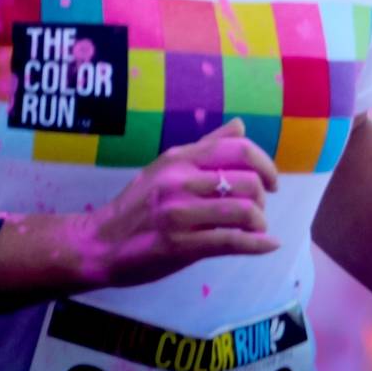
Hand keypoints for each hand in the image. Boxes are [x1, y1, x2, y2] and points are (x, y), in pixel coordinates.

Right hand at [83, 117, 280, 287]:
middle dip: (262, 198)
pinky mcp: (181, 245)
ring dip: (260, 222)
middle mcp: (180, 181)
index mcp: (179, 159)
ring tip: (255, 228)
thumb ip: (205, 147)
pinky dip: (258, 245)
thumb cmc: (136, 205)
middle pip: (247, 181)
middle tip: (257, 209)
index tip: (271, 181)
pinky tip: (268, 245)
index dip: (265, 164)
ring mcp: (180, 213)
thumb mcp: (165, 167)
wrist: (100, 242)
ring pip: (243, 211)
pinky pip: (232, 241)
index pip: (237, 149)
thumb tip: (240, 125)